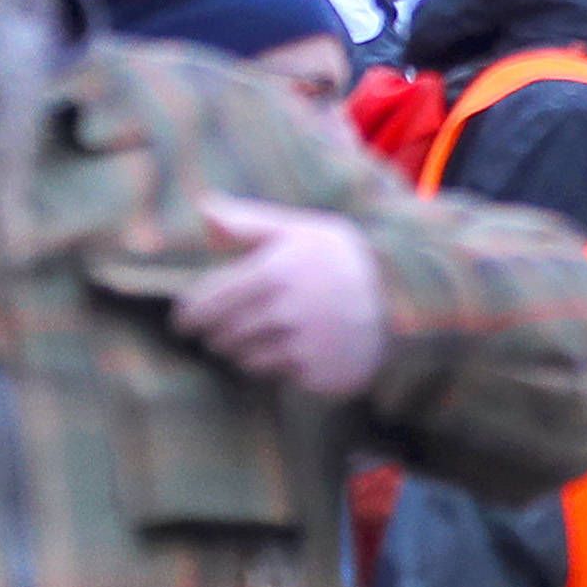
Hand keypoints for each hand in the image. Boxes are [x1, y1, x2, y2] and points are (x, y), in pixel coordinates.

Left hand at [172, 196, 388, 398]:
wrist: (405, 301)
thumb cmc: (346, 258)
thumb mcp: (301, 229)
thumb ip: (248, 222)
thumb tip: (203, 209)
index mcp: (271, 273)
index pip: (209, 301)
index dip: (189, 313)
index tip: (181, 320)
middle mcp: (281, 314)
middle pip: (222, 334)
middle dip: (213, 333)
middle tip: (211, 332)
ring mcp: (300, 349)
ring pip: (245, 358)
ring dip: (239, 351)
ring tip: (247, 339)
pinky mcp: (317, 376)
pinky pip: (276, 376)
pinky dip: (272, 366)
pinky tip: (284, 351)